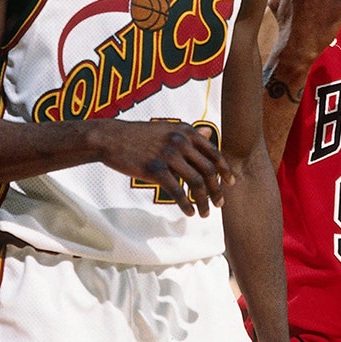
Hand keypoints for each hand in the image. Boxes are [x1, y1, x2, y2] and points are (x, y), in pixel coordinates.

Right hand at [93, 121, 232, 217]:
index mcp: (186, 131)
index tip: (230, 183)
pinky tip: (188, 212)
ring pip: (196, 182)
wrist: (111, 138)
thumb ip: (189, 133)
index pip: (214, 153)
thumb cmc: (138, 135)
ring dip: (203, 201)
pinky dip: (186, 204)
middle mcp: (181, 141)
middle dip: (217, 189)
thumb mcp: (167, 127)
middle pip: (208, 170)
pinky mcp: (155, 170)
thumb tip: (209, 133)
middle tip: (219, 204)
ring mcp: (168, 155)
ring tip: (204, 213)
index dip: (225, 170)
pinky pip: (177, 191)